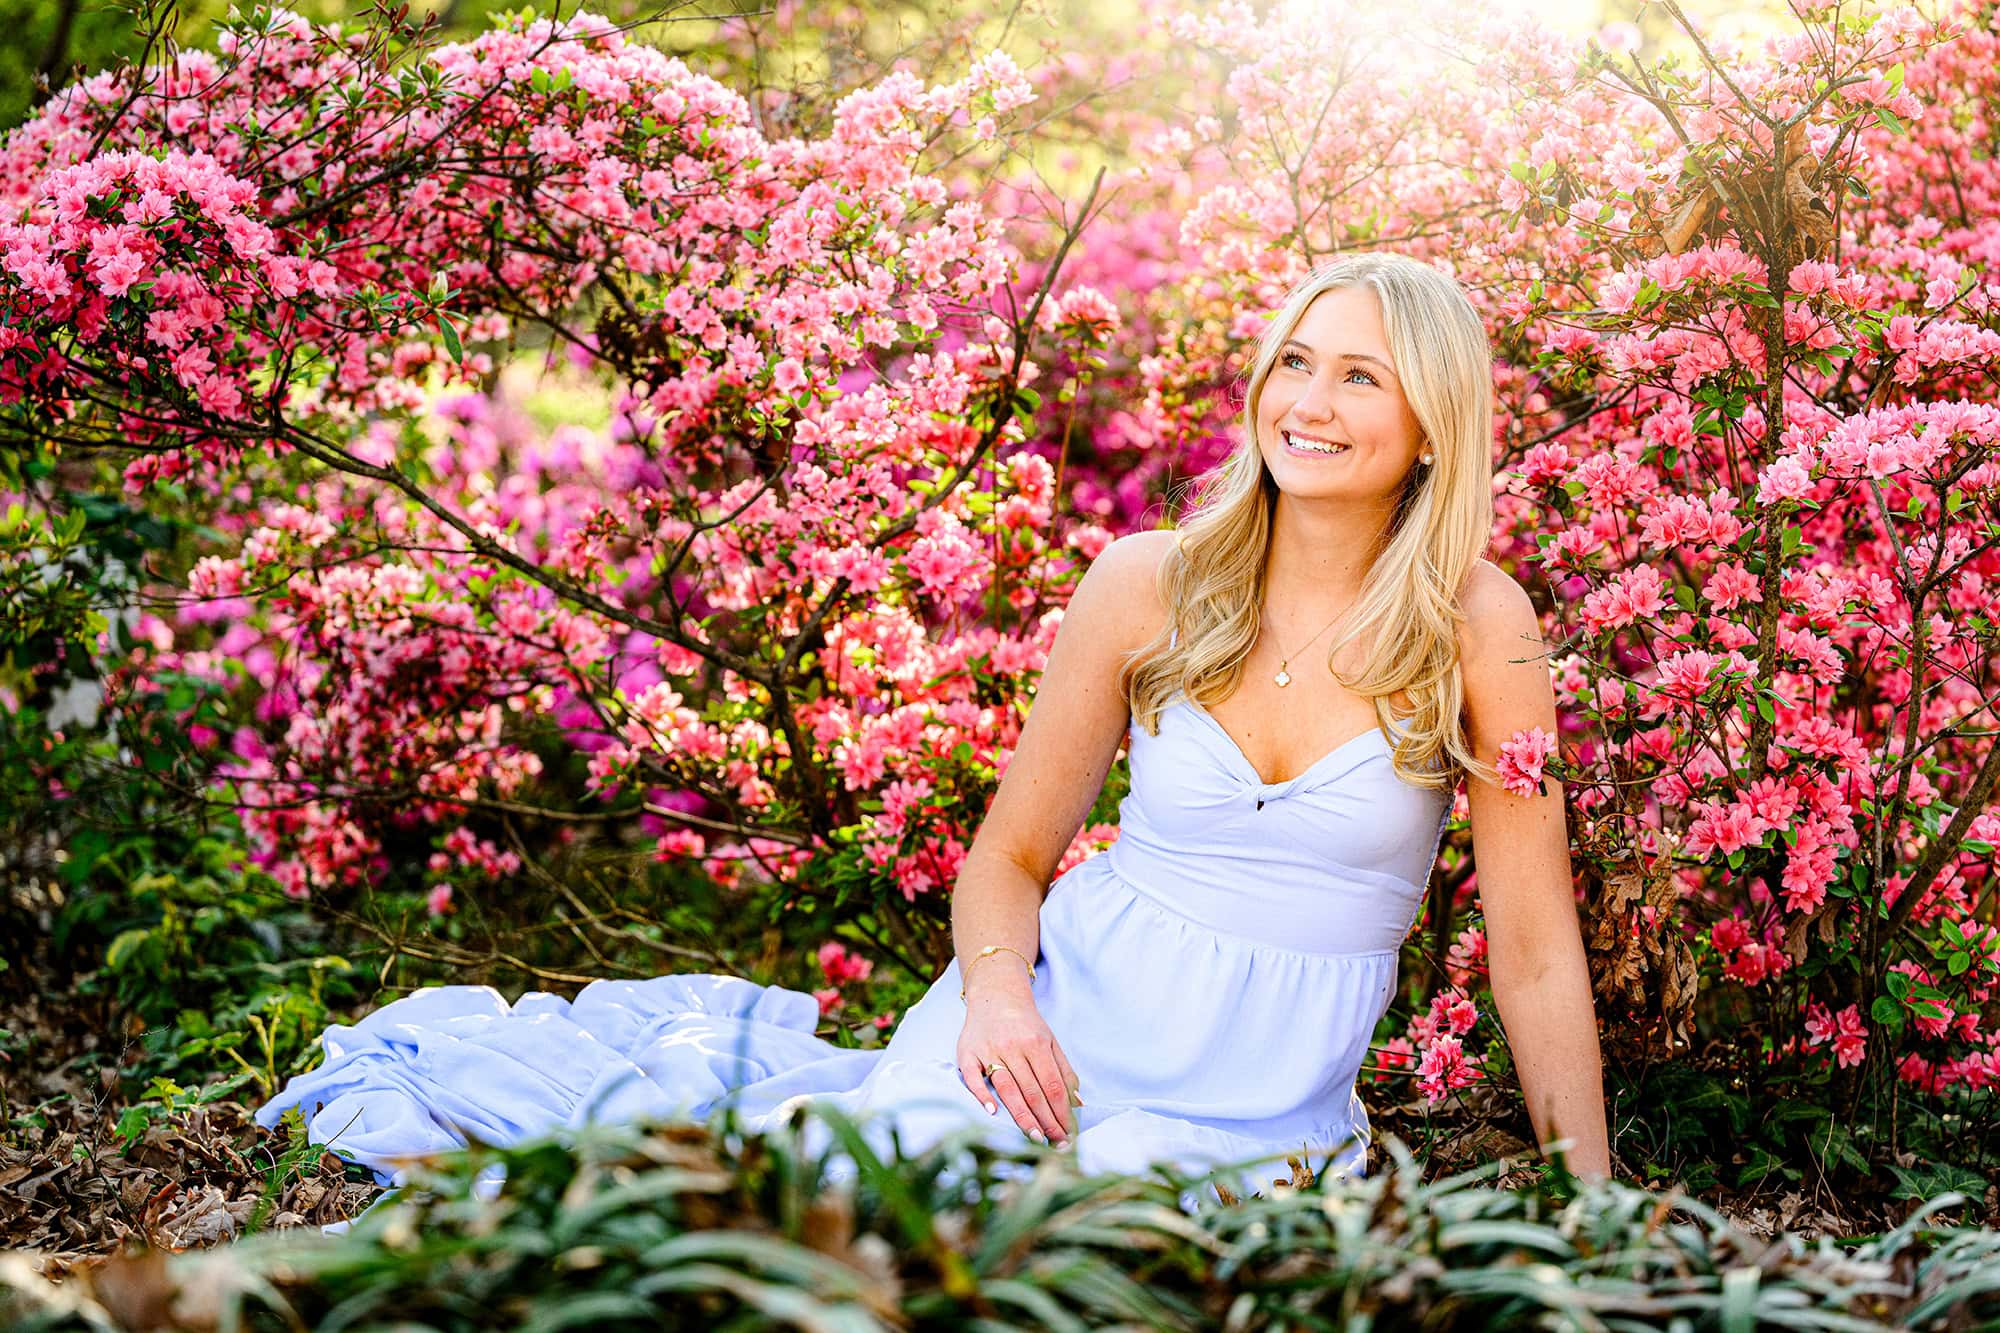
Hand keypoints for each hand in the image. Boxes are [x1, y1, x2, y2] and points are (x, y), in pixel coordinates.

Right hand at [956, 983, 1080, 1144]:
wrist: (995, 995)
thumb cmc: (1026, 1024)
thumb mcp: (1050, 1041)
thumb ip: (1064, 1071)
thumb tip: (1078, 1103)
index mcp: (1037, 1044)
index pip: (1052, 1085)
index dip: (1061, 1113)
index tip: (1068, 1135)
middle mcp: (1013, 1046)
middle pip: (1032, 1090)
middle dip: (1046, 1121)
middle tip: (1055, 1144)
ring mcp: (989, 1049)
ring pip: (1007, 1087)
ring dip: (1021, 1115)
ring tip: (1034, 1137)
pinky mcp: (967, 1052)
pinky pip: (971, 1076)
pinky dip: (981, 1094)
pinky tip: (992, 1112)